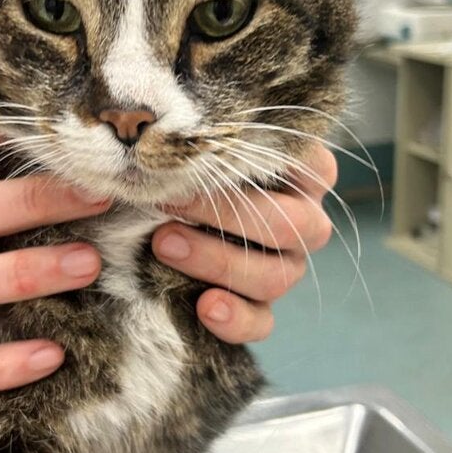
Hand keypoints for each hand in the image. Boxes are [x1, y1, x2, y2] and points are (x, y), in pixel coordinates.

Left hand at [152, 144, 336, 343]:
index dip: (265, 163)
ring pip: (277, 275)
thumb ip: (196, 138)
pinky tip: (204, 306)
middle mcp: (301, 220)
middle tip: (169, 203)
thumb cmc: (174, 170)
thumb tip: (169, 130)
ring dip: (219, 261)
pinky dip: (236, 318)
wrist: (140, 223)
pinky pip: (262, 322)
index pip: (312, 165)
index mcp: (298, 174)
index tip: (205, 153)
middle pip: (292, 225)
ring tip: (163, 245)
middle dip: (227, 214)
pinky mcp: (260, 309)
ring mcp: (284, 268)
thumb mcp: (187, 146)